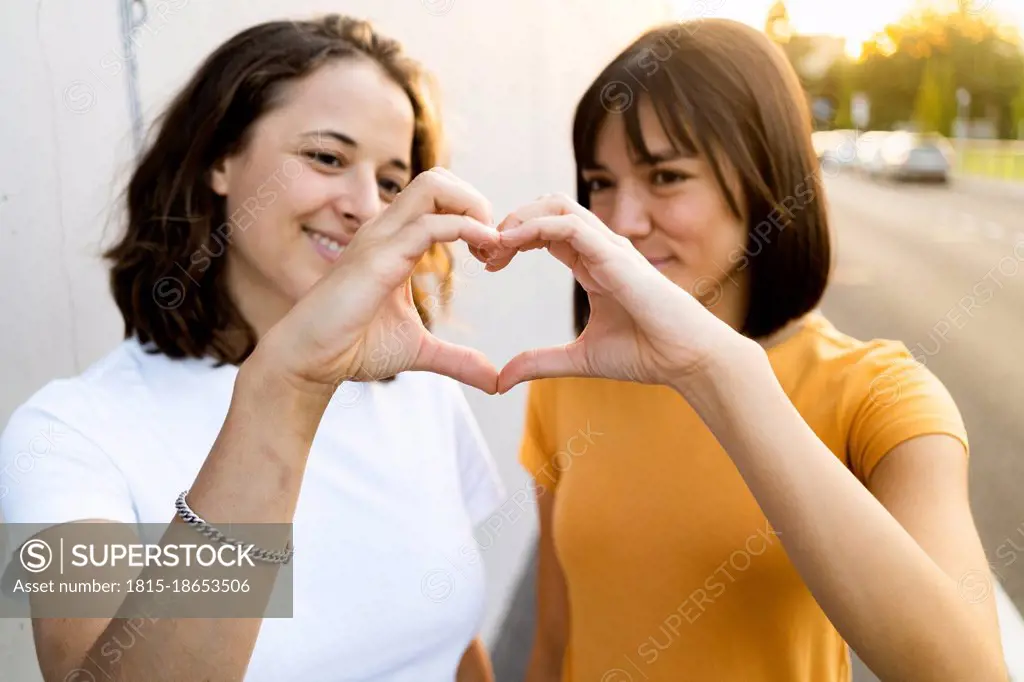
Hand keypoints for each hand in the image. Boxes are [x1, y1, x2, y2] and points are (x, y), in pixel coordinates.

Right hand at [257, 168, 501, 394]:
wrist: (310, 362)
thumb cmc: (353, 349)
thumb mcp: (420, 351)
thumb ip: (458, 359)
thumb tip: (494, 380)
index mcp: (395, 241)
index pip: (439, 198)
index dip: (474, 217)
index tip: (493, 255)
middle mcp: (386, 231)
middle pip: (438, 179)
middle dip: (476, 202)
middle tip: (495, 244)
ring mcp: (380, 239)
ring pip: (434, 186)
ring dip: (473, 208)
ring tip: (490, 246)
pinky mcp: (378, 258)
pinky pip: (429, 224)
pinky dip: (465, 229)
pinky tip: (484, 250)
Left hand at [483, 194, 751, 392]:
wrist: (687, 359)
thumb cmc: (646, 354)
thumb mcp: (579, 359)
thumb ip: (539, 363)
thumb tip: (500, 380)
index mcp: (592, 264)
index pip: (545, 232)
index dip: (512, 240)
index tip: (488, 263)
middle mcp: (599, 249)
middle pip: (546, 209)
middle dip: (509, 222)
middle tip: (483, 250)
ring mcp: (609, 247)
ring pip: (555, 205)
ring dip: (518, 218)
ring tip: (493, 244)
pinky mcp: (615, 254)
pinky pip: (569, 224)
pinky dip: (535, 227)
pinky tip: (510, 243)